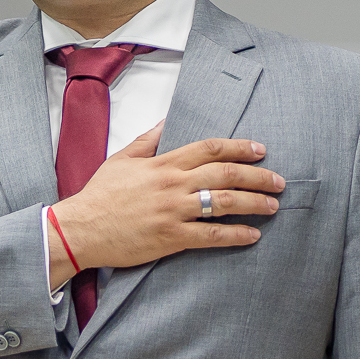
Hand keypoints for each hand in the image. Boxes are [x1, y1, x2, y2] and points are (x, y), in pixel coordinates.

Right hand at [47, 127, 282, 286]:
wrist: (80, 229)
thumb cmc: (99, 195)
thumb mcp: (121, 159)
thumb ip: (148, 140)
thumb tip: (166, 121)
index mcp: (163, 163)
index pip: (210, 149)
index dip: (239, 148)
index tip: (260, 150)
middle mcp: (173, 184)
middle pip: (225, 174)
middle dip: (257, 176)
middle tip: (278, 181)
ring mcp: (174, 211)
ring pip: (224, 203)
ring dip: (254, 204)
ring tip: (272, 206)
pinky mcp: (171, 238)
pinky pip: (211, 235)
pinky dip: (235, 234)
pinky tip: (252, 235)